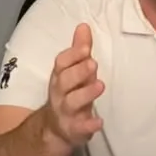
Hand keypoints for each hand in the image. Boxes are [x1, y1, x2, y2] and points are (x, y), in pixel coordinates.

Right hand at [45, 24, 104, 146]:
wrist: (55, 129)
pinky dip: (89, 125)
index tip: (86, 48)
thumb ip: (79, 51)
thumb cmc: (69, 93)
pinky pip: (80, 128)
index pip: (61, 63)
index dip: (72, 55)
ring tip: (100, 85)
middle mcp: (60, 93)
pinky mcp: (74, 129)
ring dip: (86, 94)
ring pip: (72, 103)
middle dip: (78, 71)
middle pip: (65, 81)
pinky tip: (99, 121)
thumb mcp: (72, 71)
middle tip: (93, 64)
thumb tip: (84, 26)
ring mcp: (66, 112)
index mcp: (60, 77)